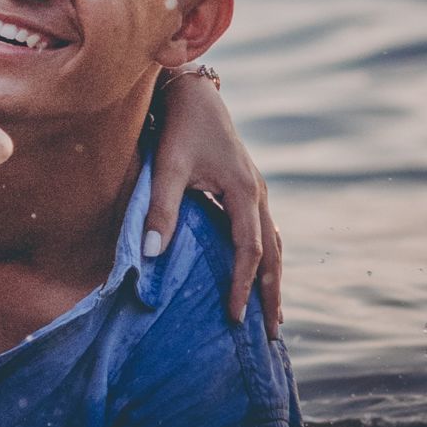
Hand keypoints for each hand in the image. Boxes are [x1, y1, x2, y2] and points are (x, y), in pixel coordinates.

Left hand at [144, 72, 282, 339]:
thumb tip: (152, 255)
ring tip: (272, 313)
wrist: (193, 93)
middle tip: (271, 332)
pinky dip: (266, 259)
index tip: (235, 316)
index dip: (242, 285)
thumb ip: (160, 210)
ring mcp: (257, 191)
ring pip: (274, 244)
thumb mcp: (166, 168)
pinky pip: (264, 231)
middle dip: (272, 294)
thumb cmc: (178, 128)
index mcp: (245, 192)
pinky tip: (259, 276)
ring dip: (273, 279)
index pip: (249, 251)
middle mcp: (259, 194)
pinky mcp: (248, 188)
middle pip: (274, 254)